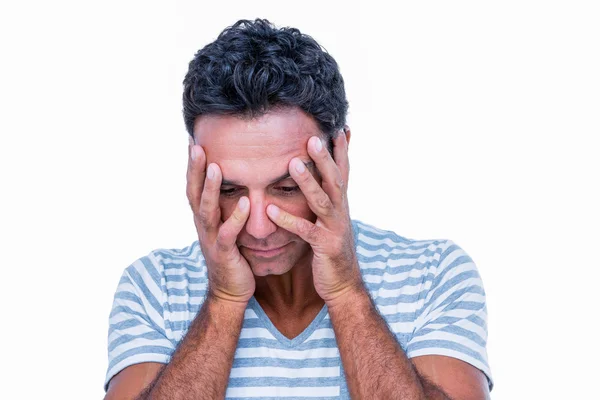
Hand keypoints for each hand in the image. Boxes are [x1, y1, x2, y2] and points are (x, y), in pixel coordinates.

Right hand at [186, 138, 254, 304]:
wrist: (230, 291)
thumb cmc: (233, 255)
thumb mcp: (225, 227)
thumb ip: (226, 206)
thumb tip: (235, 181)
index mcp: (204, 217)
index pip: (195, 186)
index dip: (192, 166)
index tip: (193, 141)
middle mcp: (203, 226)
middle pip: (194, 193)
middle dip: (195, 170)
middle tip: (196, 146)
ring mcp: (212, 239)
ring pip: (207, 210)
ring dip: (211, 188)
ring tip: (215, 167)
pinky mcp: (225, 253)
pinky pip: (228, 234)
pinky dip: (236, 218)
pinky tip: (244, 203)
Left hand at [265, 132, 362, 303]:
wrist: (343, 284)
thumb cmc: (332, 249)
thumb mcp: (332, 220)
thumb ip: (327, 199)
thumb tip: (324, 180)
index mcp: (341, 204)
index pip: (343, 172)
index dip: (342, 150)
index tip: (339, 127)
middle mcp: (341, 212)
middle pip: (334, 180)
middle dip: (325, 158)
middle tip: (313, 137)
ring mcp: (335, 229)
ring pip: (322, 201)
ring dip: (308, 182)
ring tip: (293, 163)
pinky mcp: (325, 247)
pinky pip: (305, 231)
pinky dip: (289, 220)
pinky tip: (272, 211)